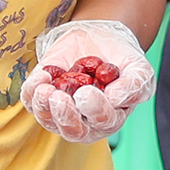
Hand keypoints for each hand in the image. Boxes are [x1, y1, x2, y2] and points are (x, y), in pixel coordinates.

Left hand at [19, 18, 151, 141]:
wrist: (99, 38)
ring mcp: (61, 111)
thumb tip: (115, 98)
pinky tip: (41, 75)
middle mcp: (85, 121)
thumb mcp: (139, 69)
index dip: (94, 110)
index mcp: (110, 118)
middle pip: (73, 131)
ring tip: (45, 86)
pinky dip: (31, 92)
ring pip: (48, 120)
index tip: (87, 92)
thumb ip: (134, 85)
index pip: (102, 122)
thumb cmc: (121, 59)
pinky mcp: (43, 97)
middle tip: (59, 96)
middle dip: (64, 116)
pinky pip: (31, 102)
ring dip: (43, 106)